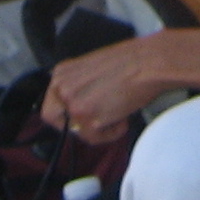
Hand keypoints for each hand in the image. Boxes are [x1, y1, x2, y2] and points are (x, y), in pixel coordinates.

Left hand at [42, 34, 172, 145]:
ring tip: (117, 115)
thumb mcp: (92, 68)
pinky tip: (123, 118)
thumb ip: (78, 85)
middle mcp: (62, 87)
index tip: (80, 116)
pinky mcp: (89, 119)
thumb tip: (77, 105)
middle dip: (74, 124)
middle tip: (95, 122)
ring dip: (98, 129)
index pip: (51, 102)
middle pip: (53, 119)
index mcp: (62, 72)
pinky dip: (112, 132)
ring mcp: (74, 104)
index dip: (65, 113)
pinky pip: (97, 137)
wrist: (148, 63)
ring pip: (78, 131)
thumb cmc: (129, 62)